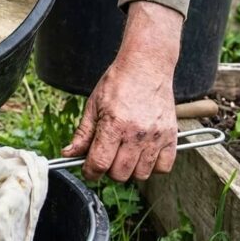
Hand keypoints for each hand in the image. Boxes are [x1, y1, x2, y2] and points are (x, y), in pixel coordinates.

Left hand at [62, 1, 182, 181]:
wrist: (146, 66)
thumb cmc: (118, 83)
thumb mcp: (93, 105)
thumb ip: (83, 133)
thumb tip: (68, 154)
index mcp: (114, 124)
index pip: (99, 163)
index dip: (90, 171)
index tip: (89, 169)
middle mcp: (136, 133)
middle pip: (119, 173)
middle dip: (108, 170)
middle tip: (107, 156)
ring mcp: (156, 136)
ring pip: (141, 174)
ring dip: (130, 170)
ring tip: (125, 154)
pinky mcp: (171, 136)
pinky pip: (163, 168)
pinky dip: (152, 166)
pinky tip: (144, 154)